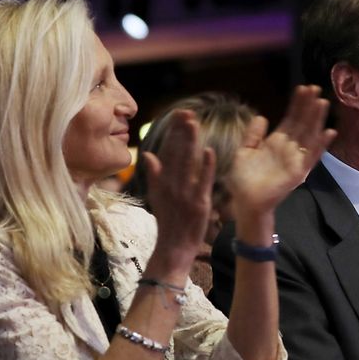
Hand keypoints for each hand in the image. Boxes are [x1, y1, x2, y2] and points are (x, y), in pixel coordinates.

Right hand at [139, 110, 216, 270]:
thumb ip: (154, 175)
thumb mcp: (156, 197)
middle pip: (177, 153)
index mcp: (162, 181)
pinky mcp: (199, 203)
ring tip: (195, 123)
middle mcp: (172, 184)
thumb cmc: (168, 222)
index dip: (174, 132)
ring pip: (188, 163)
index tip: (179, 115)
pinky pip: (203, 182)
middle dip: (182, 131)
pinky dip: (206, 167)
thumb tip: (149, 155)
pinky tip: (209, 151)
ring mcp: (185, 193)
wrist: (173, 248)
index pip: (168, 150)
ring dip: (191, 142)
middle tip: (187, 111)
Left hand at [226, 85, 335, 218]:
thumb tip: (262, 117)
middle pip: (302, 123)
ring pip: (309, 135)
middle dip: (309, 106)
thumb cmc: (243, 179)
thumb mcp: (244, 151)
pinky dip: (321, 145)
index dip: (297, 104)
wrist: (245, 201)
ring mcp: (296, 159)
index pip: (290, 118)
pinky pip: (312, 156)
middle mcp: (289, 148)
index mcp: (276, 142)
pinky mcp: (299, 171)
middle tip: (315, 88)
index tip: (302, 88)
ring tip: (322, 102)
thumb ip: (253, 135)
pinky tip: (329, 132)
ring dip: (316, 119)